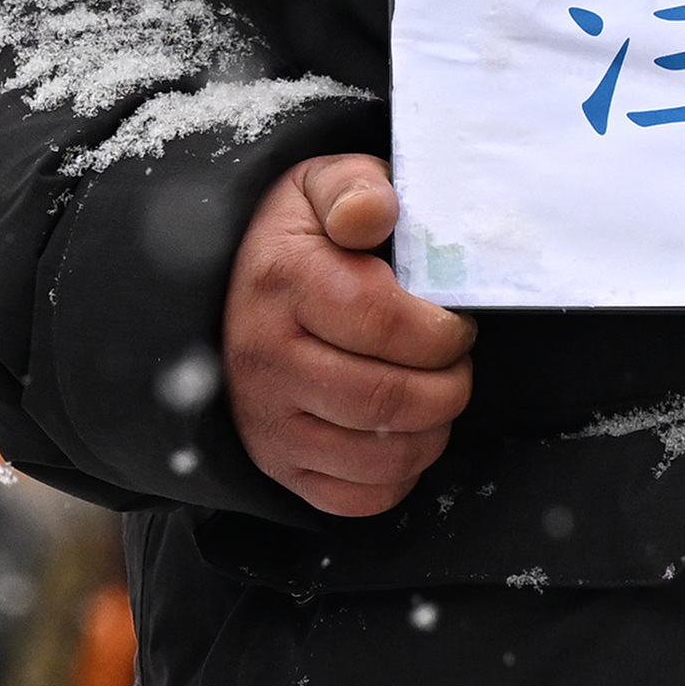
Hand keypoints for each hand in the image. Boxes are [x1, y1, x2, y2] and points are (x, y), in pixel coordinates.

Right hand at [225, 155, 478, 518]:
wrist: (227, 287)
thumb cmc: (299, 237)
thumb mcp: (320, 186)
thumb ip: (355, 187)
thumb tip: (372, 215)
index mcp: (283, 281)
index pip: (384, 322)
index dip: (443, 329)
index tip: (457, 321)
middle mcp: (265, 358)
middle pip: (388, 399)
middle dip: (450, 385)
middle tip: (455, 361)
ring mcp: (267, 420)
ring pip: (380, 456)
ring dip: (433, 431)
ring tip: (436, 393)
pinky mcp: (277, 464)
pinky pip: (357, 499)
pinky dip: (399, 477)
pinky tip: (404, 433)